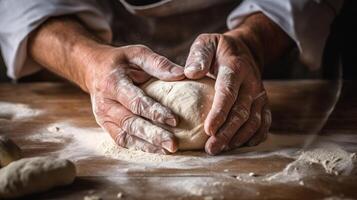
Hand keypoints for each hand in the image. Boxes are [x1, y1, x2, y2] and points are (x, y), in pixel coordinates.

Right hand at [86, 45, 184, 153]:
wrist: (93, 69)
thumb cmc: (120, 61)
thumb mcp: (137, 54)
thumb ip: (158, 64)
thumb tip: (182, 74)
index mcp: (113, 83)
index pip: (135, 102)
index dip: (155, 112)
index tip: (174, 120)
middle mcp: (105, 103)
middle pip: (131, 123)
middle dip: (153, 135)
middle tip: (173, 144)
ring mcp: (103, 117)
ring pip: (126, 135)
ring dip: (148, 145)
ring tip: (168, 150)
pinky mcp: (105, 125)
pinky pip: (122, 140)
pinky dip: (139, 147)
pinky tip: (157, 150)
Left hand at [185, 32, 270, 154]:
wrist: (245, 49)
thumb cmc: (218, 49)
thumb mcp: (206, 43)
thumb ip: (198, 55)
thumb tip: (190, 73)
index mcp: (236, 67)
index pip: (228, 92)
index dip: (219, 112)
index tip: (208, 129)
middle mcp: (251, 82)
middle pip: (241, 111)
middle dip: (227, 132)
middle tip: (211, 149)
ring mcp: (259, 94)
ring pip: (253, 121)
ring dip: (238, 138)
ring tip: (221, 150)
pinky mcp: (263, 103)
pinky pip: (264, 122)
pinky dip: (255, 136)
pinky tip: (241, 146)